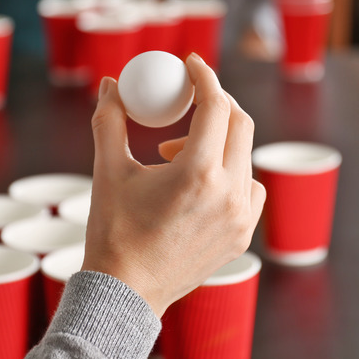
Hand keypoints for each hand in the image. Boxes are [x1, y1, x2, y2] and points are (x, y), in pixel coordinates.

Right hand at [82, 53, 265, 316]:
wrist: (125, 293)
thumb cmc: (113, 232)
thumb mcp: (107, 170)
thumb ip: (110, 120)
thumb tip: (110, 84)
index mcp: (197, 172)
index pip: (215, 106)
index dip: (204, 77)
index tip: (191, 65)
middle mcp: (228, 193)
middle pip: (240, 124)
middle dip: (217, 103)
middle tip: (190, 100)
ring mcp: (240, 217)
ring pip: (246, 157)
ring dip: (221, 142)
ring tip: (178, 153)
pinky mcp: (242, 235)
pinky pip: (250, 190)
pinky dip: (232, 174)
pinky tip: (202, 182)